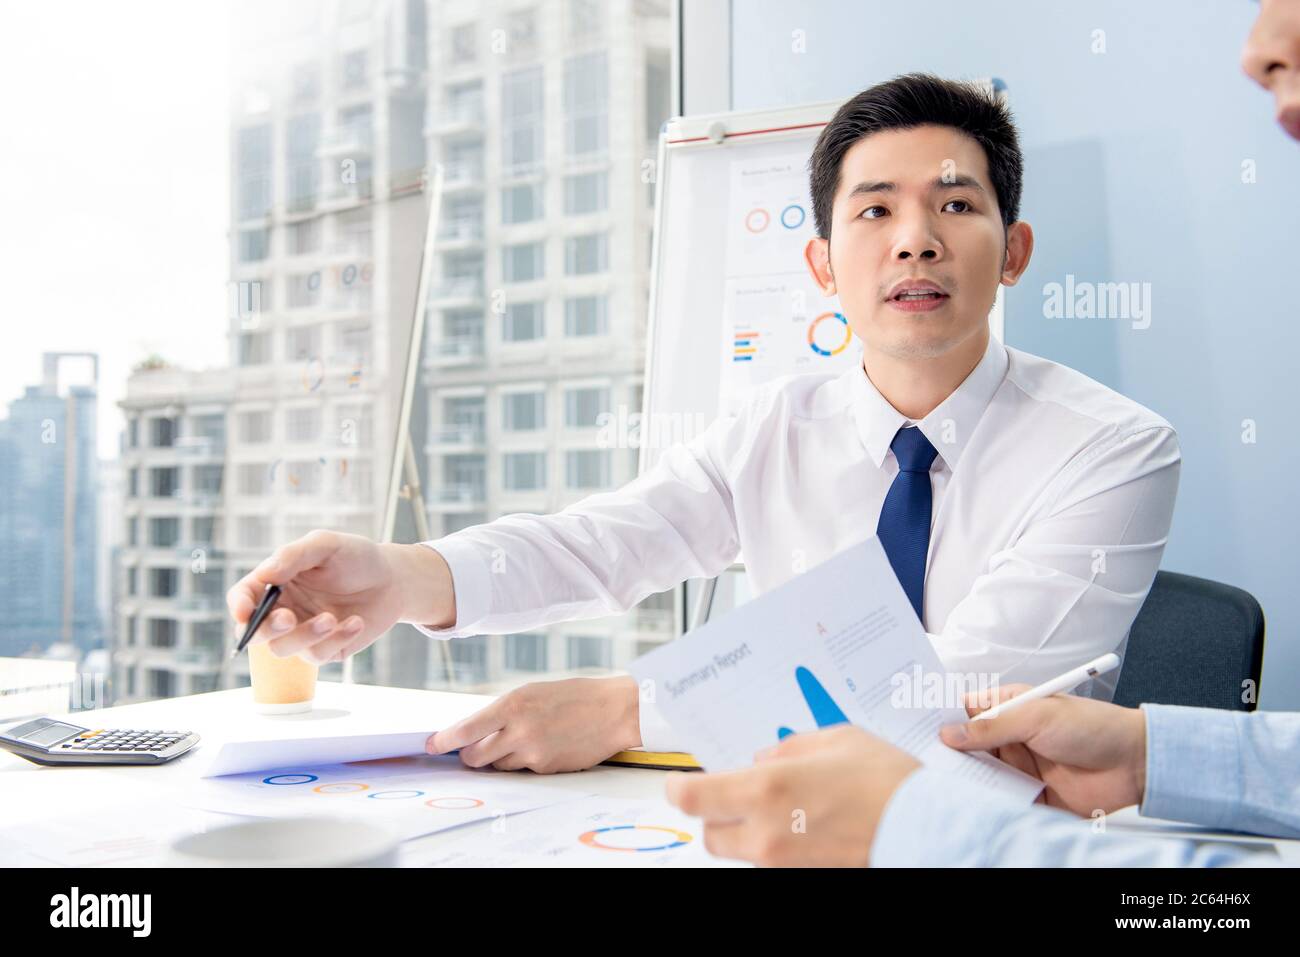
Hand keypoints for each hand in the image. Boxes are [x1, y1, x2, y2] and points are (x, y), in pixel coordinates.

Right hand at [225, 531, 454, 665]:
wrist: (393, 579)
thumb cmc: (356, 557)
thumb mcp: (326, 545)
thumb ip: (294, 555)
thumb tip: (266, 575)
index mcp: (275, 583)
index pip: (243, 597)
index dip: (238, 606)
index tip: (243, 612)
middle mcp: (283, 610)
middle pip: (256, 632)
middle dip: (266, 629)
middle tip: (288, 617)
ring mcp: (302, 633)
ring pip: (284, 649)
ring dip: (306, 635)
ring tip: (332, 618)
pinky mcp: (325, 649)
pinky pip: (318, 655)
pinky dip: (337, 640)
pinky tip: (357, 622)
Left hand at [427, 676, 641, 773]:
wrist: (614, 712)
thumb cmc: (574, 696)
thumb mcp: (533, 693)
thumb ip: (504, 711)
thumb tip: (475, 730)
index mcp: (512, 705)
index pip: (465, 730)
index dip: (444, 741)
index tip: (432, 745)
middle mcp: (518, 732)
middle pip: (474, 756)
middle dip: (469, 754)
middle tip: (472, 749)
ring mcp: (532, 754)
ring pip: (497, 765)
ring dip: (498, 757)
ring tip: (521, 739)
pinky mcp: (545, 769)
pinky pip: (521, 770)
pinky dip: (523, 762)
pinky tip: (542, 745)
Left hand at [665, 724, 920, 866]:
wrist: (928, 830)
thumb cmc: (887, 780)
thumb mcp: (836, 739)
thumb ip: (789, 746)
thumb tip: (763, 757)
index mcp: (766, 789)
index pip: (692, 798)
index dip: (679, 788)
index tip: (681, 782)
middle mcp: (766, 832)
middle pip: (710, 835)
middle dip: (716, 815)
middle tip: (737, 795)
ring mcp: (784, 863)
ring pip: (740, 854)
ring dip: (745, 833)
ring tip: (780, 810)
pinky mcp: (804, 877)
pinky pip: (772, 864)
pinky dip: (776, 847)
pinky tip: (804, 827)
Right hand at [940, 684, 1147, 816]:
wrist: (1135, 764)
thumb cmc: (1091, 726)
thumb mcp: (1036, 717)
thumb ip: (991, 727)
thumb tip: (948, 734)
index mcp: (1010, 708)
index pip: (966, 712)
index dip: (942, 719)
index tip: (916, 727)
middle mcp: (1011, 737)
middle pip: (968, 747)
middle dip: (948, 753)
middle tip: (920, 759)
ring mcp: (1020, 767)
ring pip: (981, 774)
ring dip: (965, 778)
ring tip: (937, 783)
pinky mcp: (1031, 795)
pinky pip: (1001, 799)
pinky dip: (987, 801)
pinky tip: (969, 804)